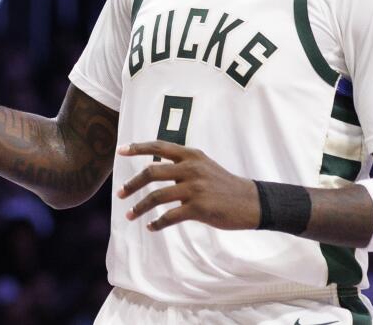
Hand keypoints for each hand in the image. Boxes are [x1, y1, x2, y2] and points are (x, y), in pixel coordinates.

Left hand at [117, 140, 260, 230]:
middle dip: (132, 184)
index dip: (137, 147)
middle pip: (151, 172)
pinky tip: (151, 226)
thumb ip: (182, 163)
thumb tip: (155, 166)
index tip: (119, 151)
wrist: (252, 202)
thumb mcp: (204, 165)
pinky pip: (170, 216)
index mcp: (191, 155)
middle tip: (120, 193)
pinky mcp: (199, 208)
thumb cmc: (225, 184)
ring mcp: (194, 188)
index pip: (158, 146)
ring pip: (156, 196)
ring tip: (129, 215)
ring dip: (139, 207)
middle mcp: (191, 168)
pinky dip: (157, 223)